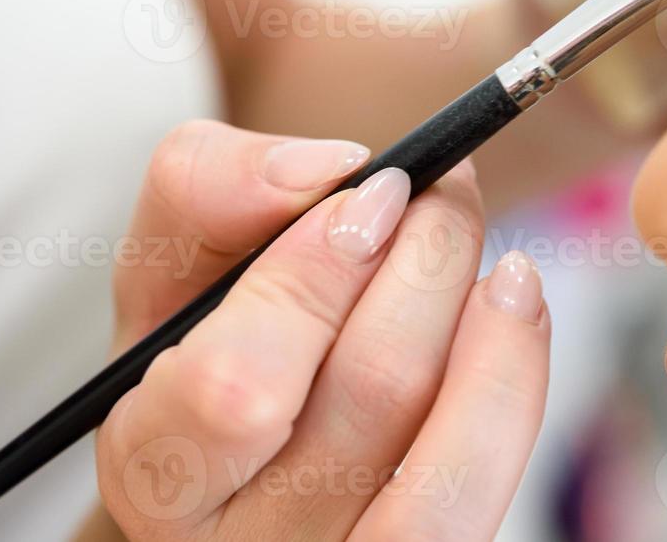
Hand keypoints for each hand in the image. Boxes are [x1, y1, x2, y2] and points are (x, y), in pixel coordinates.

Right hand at [94, 121, 549, 539]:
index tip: (367, 192)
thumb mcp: (175, 251)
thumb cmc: (212, 328)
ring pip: (443, 470)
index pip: (237, 386)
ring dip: (490, 329)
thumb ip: (206, 186)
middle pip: (370, 400)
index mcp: (151, 469)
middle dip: (425, 266)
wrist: (265, 407)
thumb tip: (327, 171)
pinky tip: (515, 310)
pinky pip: (479, 495)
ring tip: (497, 253)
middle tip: (439, 192)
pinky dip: (513, 385)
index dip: (315, 274)